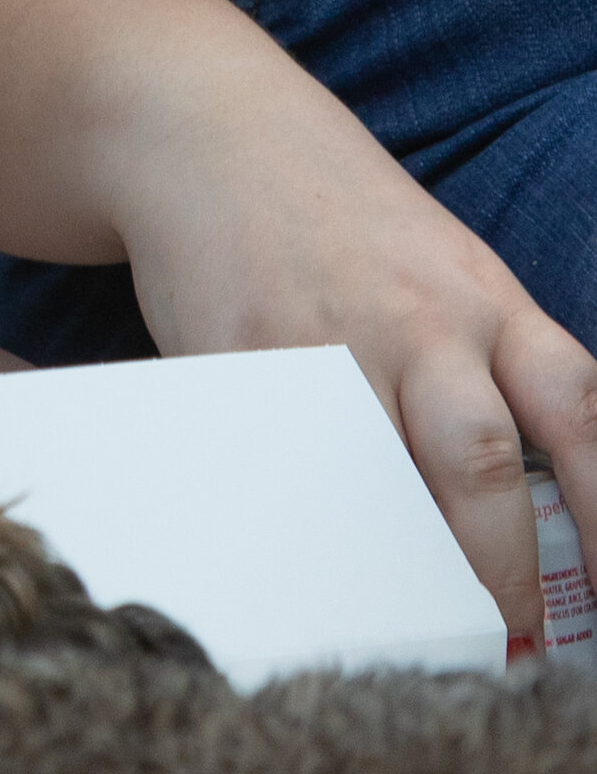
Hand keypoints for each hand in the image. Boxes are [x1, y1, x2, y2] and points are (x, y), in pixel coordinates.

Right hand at [120, 85, 596, 643]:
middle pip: (478, 461)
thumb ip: (495, 371)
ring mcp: (325, 339)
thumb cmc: (345, 223)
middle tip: (508, 644)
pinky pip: (279, 463)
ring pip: (380, 476)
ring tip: (415, 633)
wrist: (214, 129)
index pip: (580, 417)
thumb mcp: (448, 275)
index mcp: (487, 302)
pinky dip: (300, 528)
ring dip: (406, 570)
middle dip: (501, 573)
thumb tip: (550, 509)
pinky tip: (307, 570)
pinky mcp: (240, 356)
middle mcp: (418, 319)